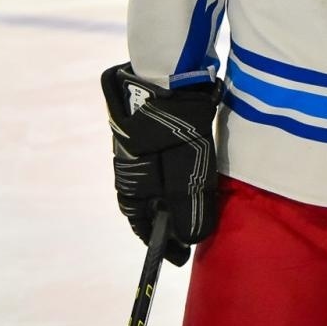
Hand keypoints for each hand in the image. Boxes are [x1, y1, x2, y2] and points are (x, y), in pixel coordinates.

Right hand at [100, 63, 221, 266]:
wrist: (170, 70)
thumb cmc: (175, 126)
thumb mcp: (186, 173)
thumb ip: (188, 208)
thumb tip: (192, 239)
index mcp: (130, 179)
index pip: (140, 220)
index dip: (159, 239)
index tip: (177, 255)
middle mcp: (129, 160)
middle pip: (148, 197)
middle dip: (167, 215)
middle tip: (191, 227)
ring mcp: (139, 137)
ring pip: (157, 173)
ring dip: (173, 188)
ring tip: (197, 197)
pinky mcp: (154, 119)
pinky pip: (165, 150)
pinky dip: (178, 164)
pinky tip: (194, 161)